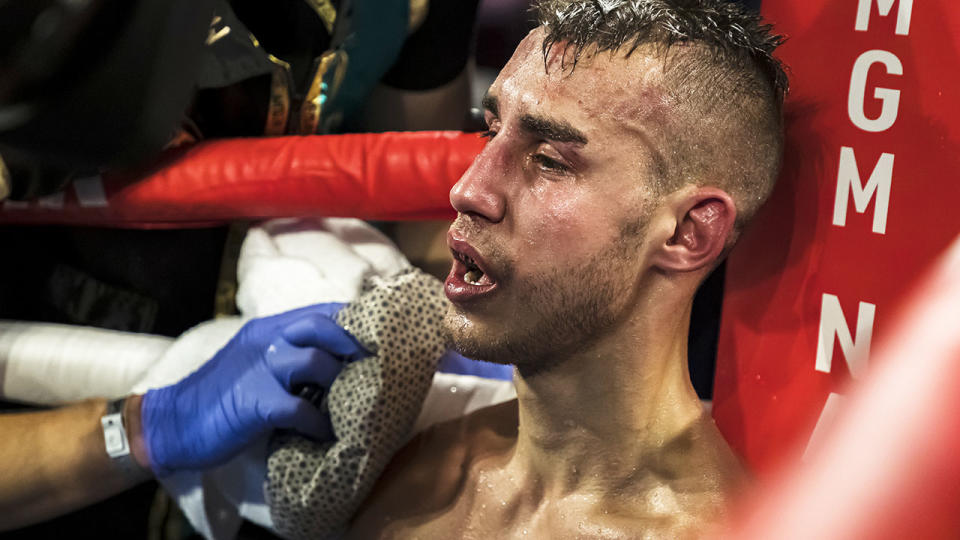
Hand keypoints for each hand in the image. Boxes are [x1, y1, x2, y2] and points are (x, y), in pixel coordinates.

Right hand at [140, 303, 365, 475]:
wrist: (172, 424)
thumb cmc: (221, 397)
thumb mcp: (256, 364)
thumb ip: (289, 356)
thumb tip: (337, 364)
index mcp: (268, 329)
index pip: (320, 311)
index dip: (353, 321)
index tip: (380, 337)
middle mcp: (265, 341)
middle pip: (320, 325)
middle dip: (354, 344)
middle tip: (376, 366)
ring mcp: (259, 369)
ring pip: (314, 361)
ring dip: (340, 385)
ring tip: (354, 405)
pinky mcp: (254, 402)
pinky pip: (299, 407)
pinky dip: (319, 423)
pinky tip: (327, 436)